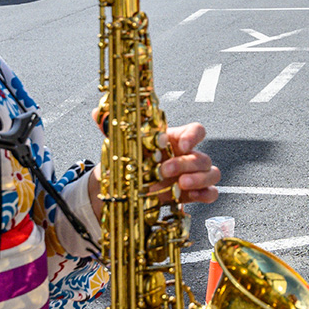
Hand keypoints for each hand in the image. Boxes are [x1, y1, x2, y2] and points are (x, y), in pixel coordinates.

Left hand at [84, 124, 221, 219]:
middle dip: (185, 163)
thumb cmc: (131, 163)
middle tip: (164, 171)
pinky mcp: (193, 194)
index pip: (196, 131)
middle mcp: (187, 157)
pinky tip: (192, 196)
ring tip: (180, 185)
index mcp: (174, 140)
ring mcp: (192, 176)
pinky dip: (206, 195)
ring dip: (199, 178)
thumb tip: (96, 112)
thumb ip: (112, 127)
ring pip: (212, 173)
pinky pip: (211, 193)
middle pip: (202, 155)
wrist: (126, 190)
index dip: (193, 136)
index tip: (182, 143)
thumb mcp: (122, 145)